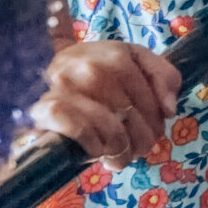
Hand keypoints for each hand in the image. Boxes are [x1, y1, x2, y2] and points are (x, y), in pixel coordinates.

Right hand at [32, 40, 181, 169]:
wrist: (38, 86)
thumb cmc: (99, 83)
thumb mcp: (135, 68)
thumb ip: (162, 77)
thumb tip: (170, 108)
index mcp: (114, 52)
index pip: (146, 88)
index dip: (156, 112)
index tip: (159, 124)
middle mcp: (87, 65)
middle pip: (130, 111)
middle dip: (143, 136)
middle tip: (141, 147)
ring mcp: (63, 86)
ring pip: (110, 127)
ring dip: (121, 149)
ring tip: (121, 155)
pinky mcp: (44, 109)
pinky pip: (82, 133)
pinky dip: (95, 147)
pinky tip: (98, 151)